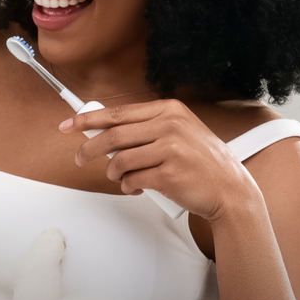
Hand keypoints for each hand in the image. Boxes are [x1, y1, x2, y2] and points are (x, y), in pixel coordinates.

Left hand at [59, 98, 260, 220]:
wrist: (230, 189)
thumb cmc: (201, 163)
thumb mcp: (180, 132)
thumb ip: (147, 129)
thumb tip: (104, 132)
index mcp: (169, 110)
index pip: (118, 113)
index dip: (88, 119)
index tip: (69, 125)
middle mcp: (170, 125)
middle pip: (113, 136)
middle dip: (89, 149)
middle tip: (80, 159)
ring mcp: (171, 149)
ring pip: (120, 161)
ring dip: (113, 173)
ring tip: (120, 177)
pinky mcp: (169, 173)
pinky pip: (132, 180)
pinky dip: (128, 186)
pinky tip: (136, 187)